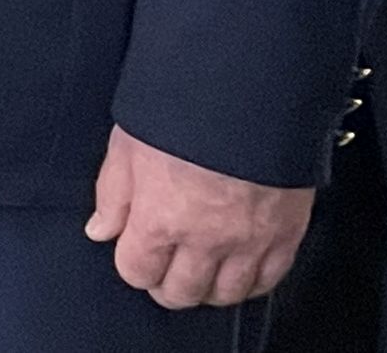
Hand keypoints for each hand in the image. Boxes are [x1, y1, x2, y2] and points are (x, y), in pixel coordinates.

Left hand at [88, 126, 313, 309]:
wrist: (250, 92)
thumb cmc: (183, 110)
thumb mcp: (128, 143)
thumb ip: (113, 194)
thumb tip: (100, 230)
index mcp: (161, 219)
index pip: (138, 272)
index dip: (133, 264)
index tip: (135, 251)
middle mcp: (206, 241)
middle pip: (181, 292)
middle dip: (166, 283)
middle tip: (165, 265)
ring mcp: (250, 243)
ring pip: (226, 294)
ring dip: (208, 286)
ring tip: (199, 267)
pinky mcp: (286, 235)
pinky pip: (269, 281)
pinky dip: (251, 281)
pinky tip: (238, 268)